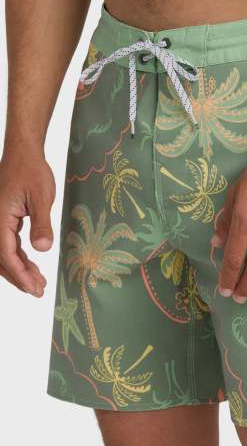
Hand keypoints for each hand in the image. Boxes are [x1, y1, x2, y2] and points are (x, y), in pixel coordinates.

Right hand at [0, 149, 54, 296]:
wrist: (24, 154)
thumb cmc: (32, 171)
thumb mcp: (41, 198)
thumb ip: (41, 224)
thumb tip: (42, 250)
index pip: (6, 254)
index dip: (19, 274)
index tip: (33, 288)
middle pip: (2, 259)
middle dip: (19, 278)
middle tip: (38, 291)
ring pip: (4, 254)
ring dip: (20, 270)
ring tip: (38, 282)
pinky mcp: (4, 220)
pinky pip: (9, 244)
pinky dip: (20, 258)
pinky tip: (32, 266)